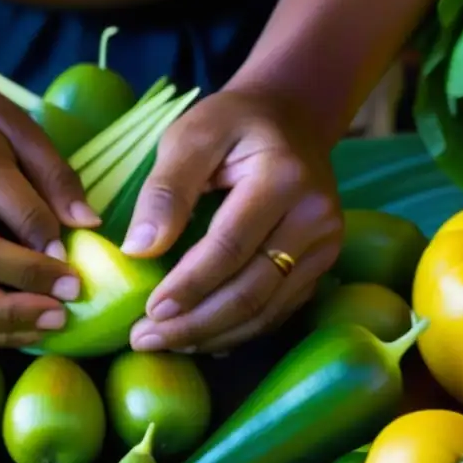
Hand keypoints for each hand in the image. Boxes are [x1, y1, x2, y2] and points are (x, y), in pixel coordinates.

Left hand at [121, 89, 342, 352]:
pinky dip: (238, 331)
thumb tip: (138, 249)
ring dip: (212, 335)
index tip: (148, 311)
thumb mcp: (191, 135)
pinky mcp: (321, 264)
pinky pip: (278, 310)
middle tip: (146, 340)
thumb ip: (166, 189)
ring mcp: (324, 245)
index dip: (189, 285)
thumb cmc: (232, 124)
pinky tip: (201, 338)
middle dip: (195, 323)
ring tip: (165, 344)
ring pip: (267, 310)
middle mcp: (314, 216)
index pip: (229, 246)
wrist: (290, 119)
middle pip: (252, 290)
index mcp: (283, 177)